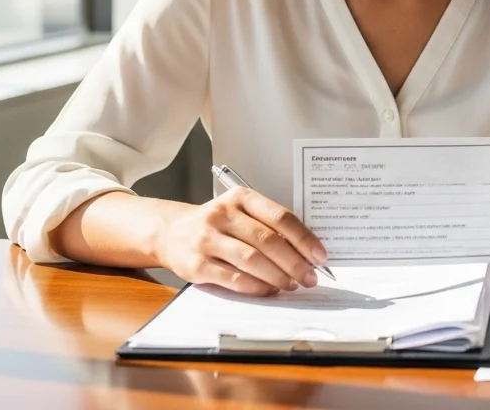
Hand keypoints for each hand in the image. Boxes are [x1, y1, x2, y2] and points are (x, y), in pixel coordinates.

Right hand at [155, 187, 327, 295]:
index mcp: (241, 198)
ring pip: (252, 260)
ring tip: (292, 285)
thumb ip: (268, 225)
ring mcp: (207, 239)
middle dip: (294, 262)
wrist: (169, 232)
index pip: (280, 217)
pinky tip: (269, 290)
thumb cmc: (215, 224)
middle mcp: (223, 214)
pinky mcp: (196, 265)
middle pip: (268, 240)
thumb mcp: (240, 212)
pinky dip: (256, 287)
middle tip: (310, 277)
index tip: (320, 255)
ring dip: (278, 276)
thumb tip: (305, 251)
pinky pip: (233, 279)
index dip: (304, 238)